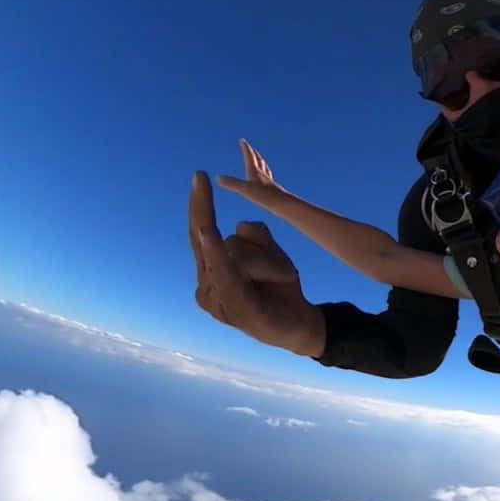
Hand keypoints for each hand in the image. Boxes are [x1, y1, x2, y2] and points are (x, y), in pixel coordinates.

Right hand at [189, 170, 323, 354]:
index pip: (201, 232)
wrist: (300, 325)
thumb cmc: (281, 289)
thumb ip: (256, 239)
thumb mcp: (272, 256)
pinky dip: (217, 253)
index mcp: (212, 271)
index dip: (200, 206)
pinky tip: (209, 233)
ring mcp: (217, 299)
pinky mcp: (234, 308)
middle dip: (204, 207)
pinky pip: (226, 274)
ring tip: (284, 277)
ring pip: (233, 250)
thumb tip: (241, 224)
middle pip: (204, 237)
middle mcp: (206, 286)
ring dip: (270, 258)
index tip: (200, 176)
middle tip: (199, 176)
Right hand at [214, 138, 292, 214]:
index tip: (242, 140)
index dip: (245, 148)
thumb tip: (217, 178)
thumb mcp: (245, 190)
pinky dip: (266, 176)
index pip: (250, 157)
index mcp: (255, 172)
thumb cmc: (265, 197)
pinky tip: (267, 180)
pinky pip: (269, 180)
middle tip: (251, 148)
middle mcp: (263, 175)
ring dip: (261, 163)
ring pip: (265, 169)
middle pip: (258, 161)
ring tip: (260, 161)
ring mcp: (269, 182)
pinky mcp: (273, 190)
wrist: (283, 204)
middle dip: (253, 154)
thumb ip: (232, 183)